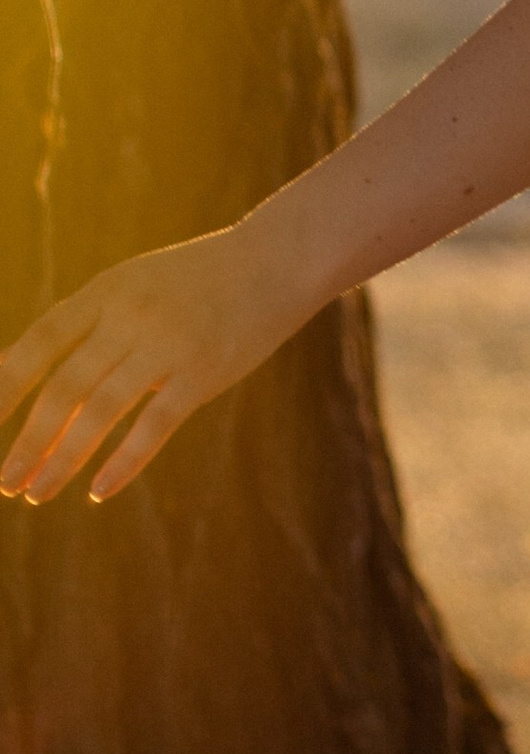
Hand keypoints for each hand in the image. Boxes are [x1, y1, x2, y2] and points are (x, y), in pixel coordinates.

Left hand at [0, 218, 306, 505]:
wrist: (278, 258)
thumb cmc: (199, 279)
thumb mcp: (136, 283)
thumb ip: (90, 323)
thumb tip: (27, 374)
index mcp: (107, 291)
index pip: (40, 342)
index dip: (5, 386)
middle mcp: (130, 316)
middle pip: (64, 388)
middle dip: (28, 441)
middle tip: (6, 482)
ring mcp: (168, 344)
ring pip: (100, 413)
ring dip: (62, 459)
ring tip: (37, 494)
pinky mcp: (204, 373)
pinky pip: (155, 426)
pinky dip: (123, 463)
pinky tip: (98, 491)